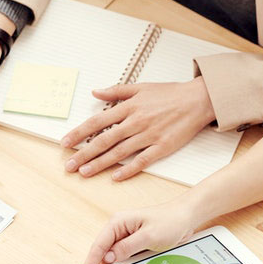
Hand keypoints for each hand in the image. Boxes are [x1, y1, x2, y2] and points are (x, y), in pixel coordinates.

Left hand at [61, 78, 215, 180]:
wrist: (197, 100)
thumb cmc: (169, 93)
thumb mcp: (140, 86)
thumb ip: (116, 90)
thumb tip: (95, 92)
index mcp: (129, 107)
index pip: (97, 122)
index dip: (79, 133)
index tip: (66, 142)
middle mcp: (135, 122)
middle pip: (104, 140)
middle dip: (84, 154)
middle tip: (69, 165)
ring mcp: (148, 135)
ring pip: (119, 153)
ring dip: (100, 164)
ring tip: (84, 172)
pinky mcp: (162, 147)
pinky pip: (141, 161)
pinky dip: (128, 170)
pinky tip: (115, 177)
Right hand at [82, 200, 197, 263]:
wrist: (186, 218)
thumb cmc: (169, 221)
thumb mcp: (148, 236)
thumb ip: (127, 247)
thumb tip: (108, 258)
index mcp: (119, 222)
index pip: (99, 243)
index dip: (91, 261)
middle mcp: (120, 228)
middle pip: (104, 251)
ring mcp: (128, 236)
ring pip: (114, 255)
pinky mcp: (135, 243)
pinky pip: (125, 256)